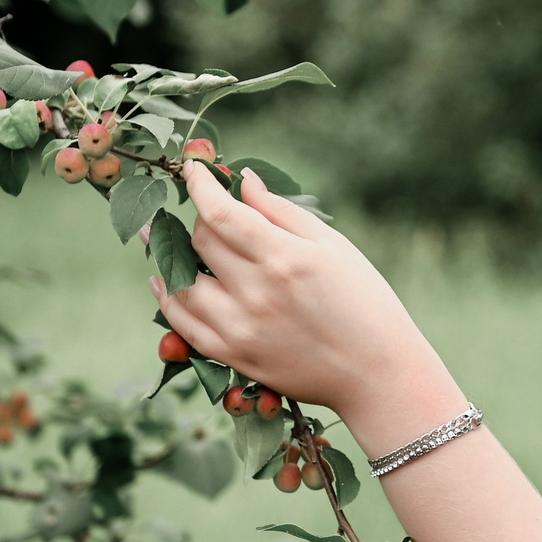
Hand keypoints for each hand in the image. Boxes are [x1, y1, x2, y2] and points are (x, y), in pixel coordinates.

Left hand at [151, 163, 443, 419]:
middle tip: (209, 211)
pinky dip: (168, 299)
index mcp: (284, 258)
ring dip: (171, 256)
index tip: (194, 169)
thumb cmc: (365, 303)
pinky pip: (184, 325)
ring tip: (163, 239)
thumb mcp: (333, 246)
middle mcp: (256, 292)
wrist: (377, 373)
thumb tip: (243, 180)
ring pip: (181, 282)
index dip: (199, 184)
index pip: (220, 212)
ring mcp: (241, 328)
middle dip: (201, 218)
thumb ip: (282, 211)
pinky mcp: (235, 356)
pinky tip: (163, 281)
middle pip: (201, 241)